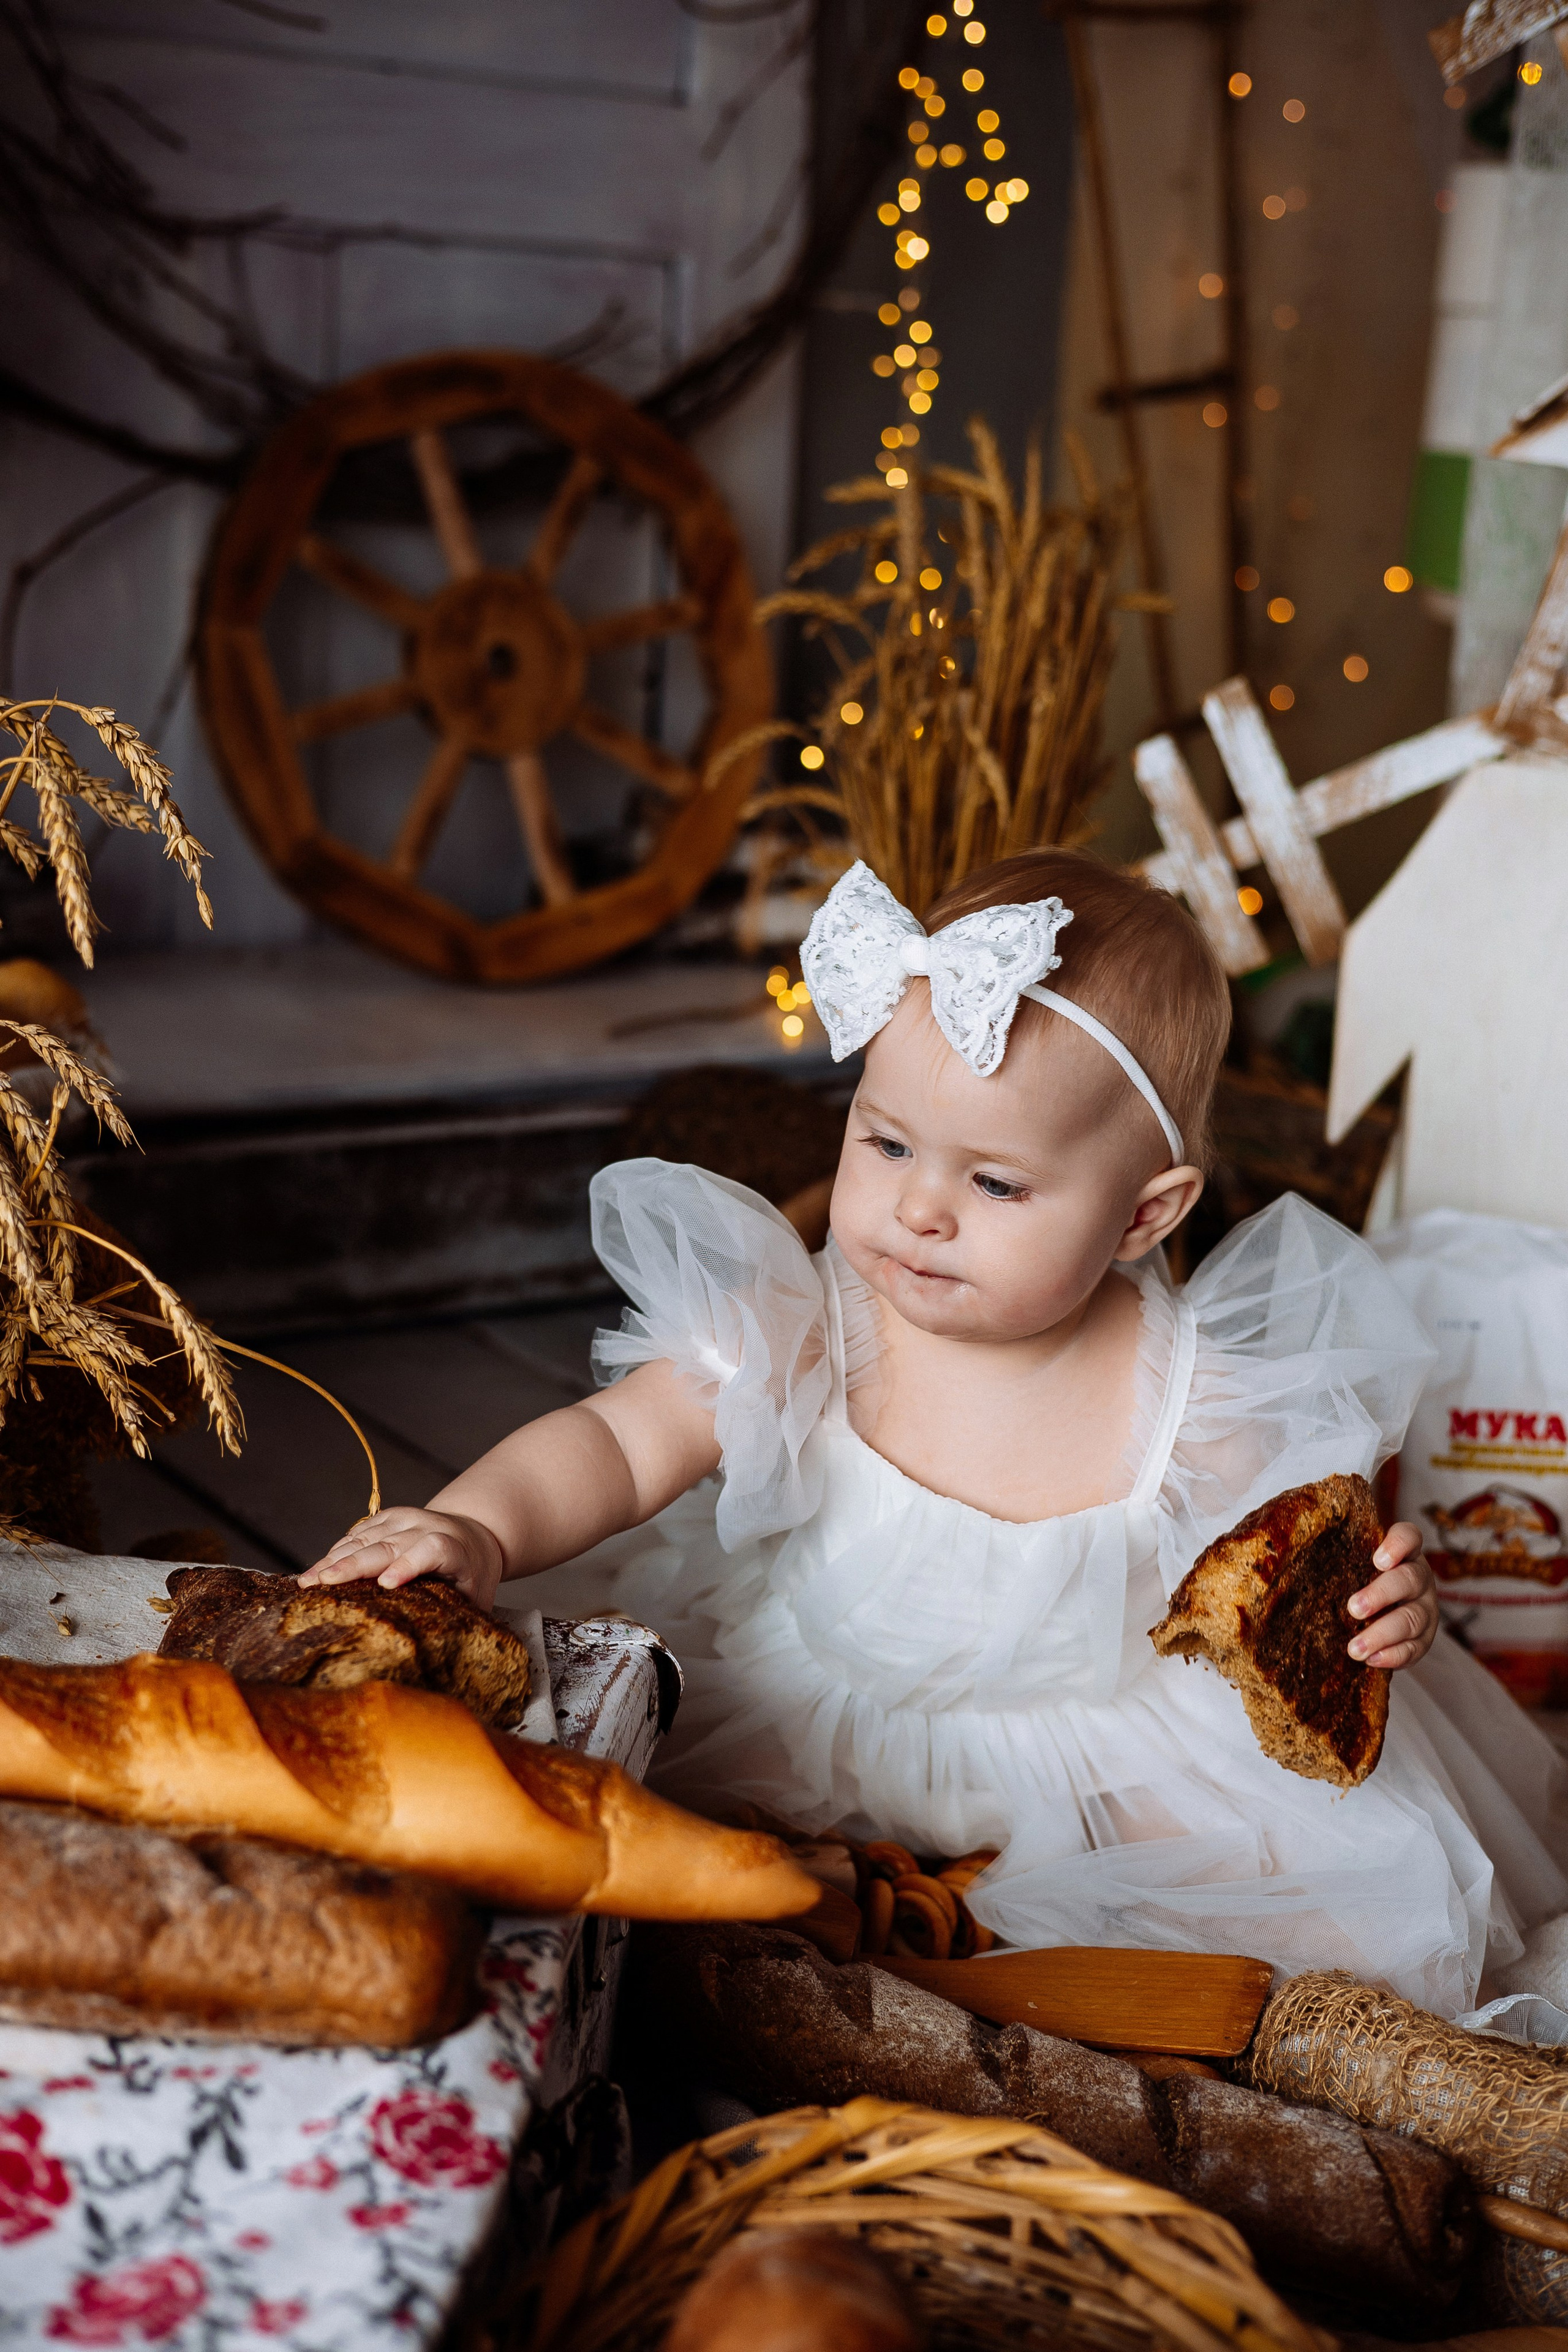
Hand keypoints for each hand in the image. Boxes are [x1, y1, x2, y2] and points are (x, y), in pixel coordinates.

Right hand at [299, 1507, 505, 1609]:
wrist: (474, 1534)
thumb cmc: (473, 1576)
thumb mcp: (476, 1598)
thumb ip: (457, 1618)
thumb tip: (436, 1656)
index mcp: (454, 1548)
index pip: (432, 1550)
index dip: (409, 1564)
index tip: (387, 1584)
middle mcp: (427, 1527)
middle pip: (389, 1544)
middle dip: (354, 1564)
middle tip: (323, 1583)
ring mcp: (405, 1519)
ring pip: (366, 1537)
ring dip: (335, 1559)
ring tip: (307, 1581)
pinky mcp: (387, 1517)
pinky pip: (358, 1532)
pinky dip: (337, 1551)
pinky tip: (317, 1569)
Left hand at [1347, 1522, 1436, 1670]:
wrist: (1382, 1615)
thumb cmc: (1359, 1581)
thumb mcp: (1352, 1564)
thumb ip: (1333, 1556)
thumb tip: (1281, 1556)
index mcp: (1403, 1553)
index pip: (1409, 1537)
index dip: (1398, 1544)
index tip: (1378, 1560)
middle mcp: (1419, 1578)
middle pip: (1409, 1579)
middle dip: (1380, 1594)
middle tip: (1353, 1608)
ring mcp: (1425, 1609)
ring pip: (1411, 1619)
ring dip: (1382, 1634)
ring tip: (1355, 1648)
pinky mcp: (1423, 1639)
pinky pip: (1414, 1649)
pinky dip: (1392, 1655)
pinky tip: (1370, 1659)